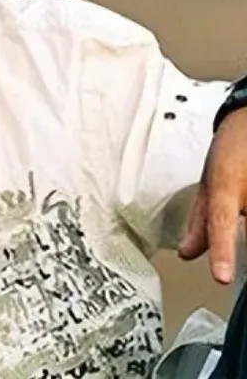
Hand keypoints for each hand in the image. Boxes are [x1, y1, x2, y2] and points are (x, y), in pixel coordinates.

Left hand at [178, 107, 246, 283]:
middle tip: (238, 194)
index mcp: (224, 187)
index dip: (223, 252)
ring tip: (243, 186)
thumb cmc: (230, 151)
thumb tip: (187, 253)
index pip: (219, 224)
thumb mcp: (209, 184)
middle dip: (243, 225)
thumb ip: (200, 223)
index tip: (223, 277)